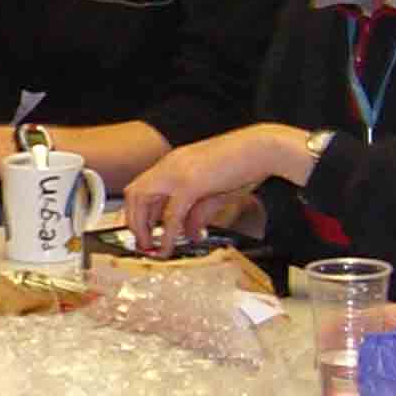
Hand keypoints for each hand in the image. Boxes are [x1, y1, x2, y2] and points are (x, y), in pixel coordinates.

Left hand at [124, 128, 274, 251]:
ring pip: (143, 201)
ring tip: (149, 247)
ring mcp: (177, 172)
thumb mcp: (216, 191)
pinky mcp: (190, 184)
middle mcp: (171, 165)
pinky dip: (166, 234)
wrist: (262, 147)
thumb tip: (190, 233)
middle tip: (142, 242)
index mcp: (176, 162)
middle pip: (135, 193)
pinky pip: (170, 215)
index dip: (139, 210)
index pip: (144, 186)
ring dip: (141, 227)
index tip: (142, 229)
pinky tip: (168, 248)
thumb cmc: (245, 165)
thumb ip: (199, 213)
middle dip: (133, 220)